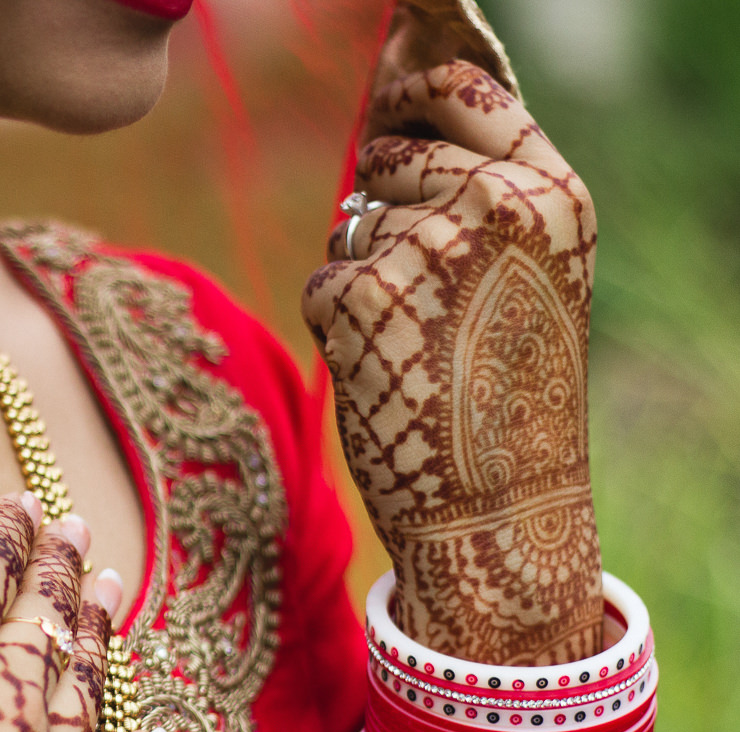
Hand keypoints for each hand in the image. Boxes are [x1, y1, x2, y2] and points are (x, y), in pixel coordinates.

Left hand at [302, 60, 602, 665]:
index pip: (461, 83)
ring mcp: (427, 244)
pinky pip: (324, 277)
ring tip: (420, 341)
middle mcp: (497, 203)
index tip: (388, 95)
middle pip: (389, 151)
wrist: (500, 502)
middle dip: (382, 200)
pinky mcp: (362, 294)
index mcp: (552, 192)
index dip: (410, 87)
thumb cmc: (510, 391)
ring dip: (366, 275)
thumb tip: (390, 99)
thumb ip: (479, 188)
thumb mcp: (527, 272)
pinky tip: (389, 366)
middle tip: (418, 280)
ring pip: (353, 223)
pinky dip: (339, 321)